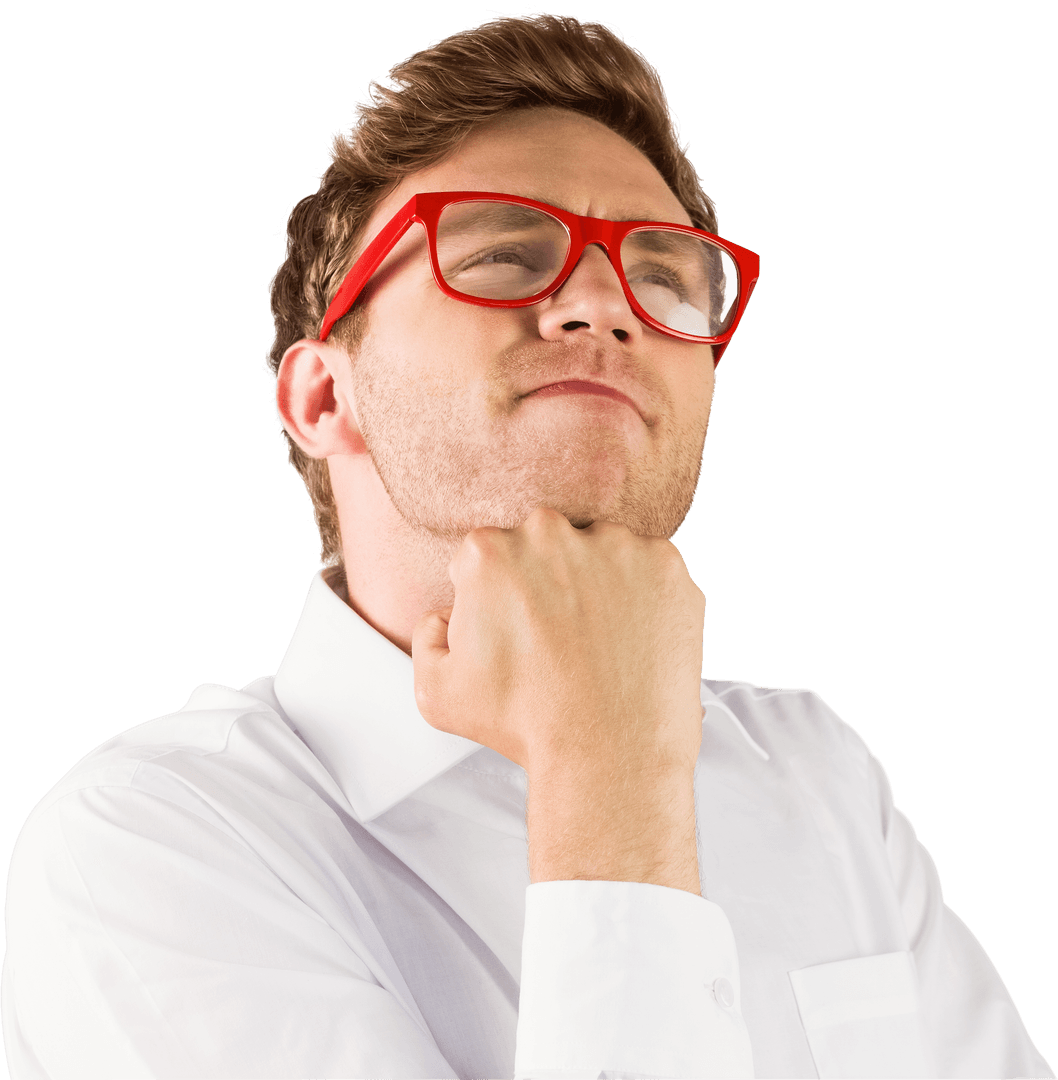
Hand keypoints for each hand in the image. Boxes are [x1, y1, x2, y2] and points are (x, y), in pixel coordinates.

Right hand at [411, 506, 705, 779]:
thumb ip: (425, 636)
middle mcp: (550, 533)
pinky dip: (645, 598)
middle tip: (557, 636)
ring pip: (600, 552)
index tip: (514, 629)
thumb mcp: (436, 692)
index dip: (496, 597)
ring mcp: (614, 544)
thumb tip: (444, 614)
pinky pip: (650, 571)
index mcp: (488, 552)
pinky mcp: (665, 565)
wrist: (607, 754)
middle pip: (544, 544)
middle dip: (546, 580)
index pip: (488, 557)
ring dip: (598, 583)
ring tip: (598, 643)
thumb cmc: (524, 725)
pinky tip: (631, 641)